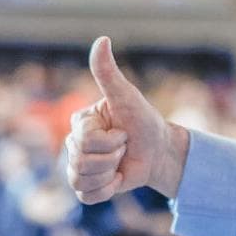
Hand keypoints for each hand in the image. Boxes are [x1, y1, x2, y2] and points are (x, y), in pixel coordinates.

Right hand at [66, 36, 188, 203]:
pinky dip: (106, 190)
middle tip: (125, 147)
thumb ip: (109, 72)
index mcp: (80, 122)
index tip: (124, 132)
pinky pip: (86, 196)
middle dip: (112, 157)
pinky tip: (117, 180)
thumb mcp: (127, 96)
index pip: (84, 141)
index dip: (110, 141)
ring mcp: (79, 166)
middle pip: (80, 161)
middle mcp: (75, 144)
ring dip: (109, 173)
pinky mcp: (88, 187)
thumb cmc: (144, 121)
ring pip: (80, 179)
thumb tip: (102, 40)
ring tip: (121, 163)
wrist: (160, 150)